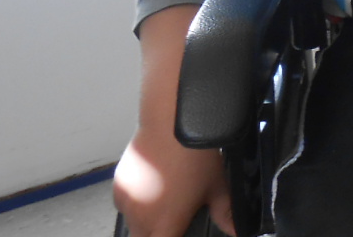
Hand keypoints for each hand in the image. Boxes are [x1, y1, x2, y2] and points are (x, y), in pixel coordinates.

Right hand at [112, 126, 233, 236]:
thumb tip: (235, 229)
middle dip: (156, 230)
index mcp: (164, 225)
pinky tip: (152, 181)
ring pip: (132, 221)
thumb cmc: (194, 155)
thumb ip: (225, 213)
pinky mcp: (117, 187)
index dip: (170, 236)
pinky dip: (135, 198)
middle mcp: (140, 219)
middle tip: (173, 213)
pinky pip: (124, 203)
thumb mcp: (217, 186)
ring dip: (145, 216)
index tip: (178, 228)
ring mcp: (125, 204)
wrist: (171, 126)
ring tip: (164, 192)